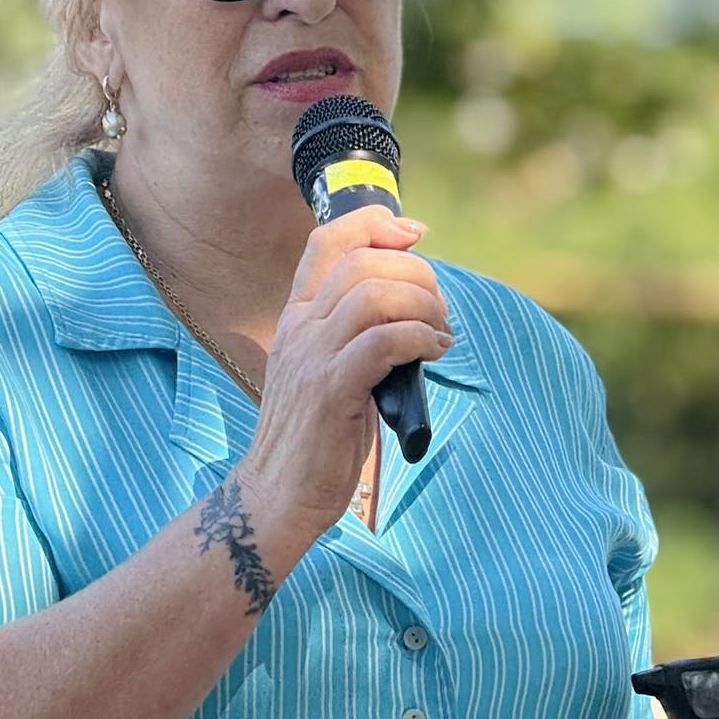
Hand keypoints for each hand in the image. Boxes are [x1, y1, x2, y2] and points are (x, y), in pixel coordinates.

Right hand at [237, 207, 451, 541]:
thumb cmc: (314, 439)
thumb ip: (356, 336)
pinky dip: (420, 338)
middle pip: (362, 262)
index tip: (414, 234)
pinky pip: (384, 342)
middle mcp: (300, 328)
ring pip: (374, 295)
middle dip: (417, 274)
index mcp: (297, 316)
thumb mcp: (328, 370)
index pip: (328, 240)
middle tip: (440, 311)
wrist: (278, 495)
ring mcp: (312, 357)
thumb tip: (412, 311)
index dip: (375, 223)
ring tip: (440, 335)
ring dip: (423, 306)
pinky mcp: (330, 391)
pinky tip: (434, 354)